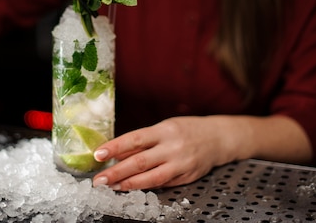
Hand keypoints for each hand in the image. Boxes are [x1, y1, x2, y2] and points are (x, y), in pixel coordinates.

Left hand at [91, 116, 237, 190]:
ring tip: (112, 187)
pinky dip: (145, 187)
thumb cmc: (186, 130)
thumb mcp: (164, 128)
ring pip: (151, 178)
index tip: (97, 154)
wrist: (218, 138)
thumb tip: (116, 152)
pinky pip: (162, 184)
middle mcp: (172, 147)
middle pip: (139, 162)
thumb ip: (143, 141)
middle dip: (116, 172)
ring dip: (129, 184)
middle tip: (99, 180)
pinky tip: (132, 188)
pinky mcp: (186, 178)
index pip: (135, 139)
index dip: (115, 147)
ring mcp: (180, 164)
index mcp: (164, 130)